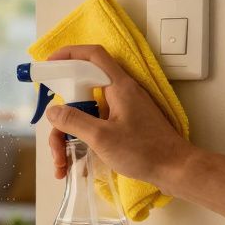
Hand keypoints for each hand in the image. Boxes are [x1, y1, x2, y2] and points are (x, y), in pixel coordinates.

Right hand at [43, 45, 194, 187]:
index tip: (49, 65)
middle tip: (55, 141)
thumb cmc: (144, 151)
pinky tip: (78, 164)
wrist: (175, 169)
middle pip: (81, 92)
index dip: (69, 54)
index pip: (93, 56)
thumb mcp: (102, 137)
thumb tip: (53, 110)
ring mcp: (123, 109)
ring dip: (69, 137)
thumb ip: (74, 121)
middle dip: (62, 118)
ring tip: (63, 163)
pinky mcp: (125, 125)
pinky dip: (83, 141)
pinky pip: (96, 125)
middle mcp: (121, 93)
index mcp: (119, 87)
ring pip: (86, 113)